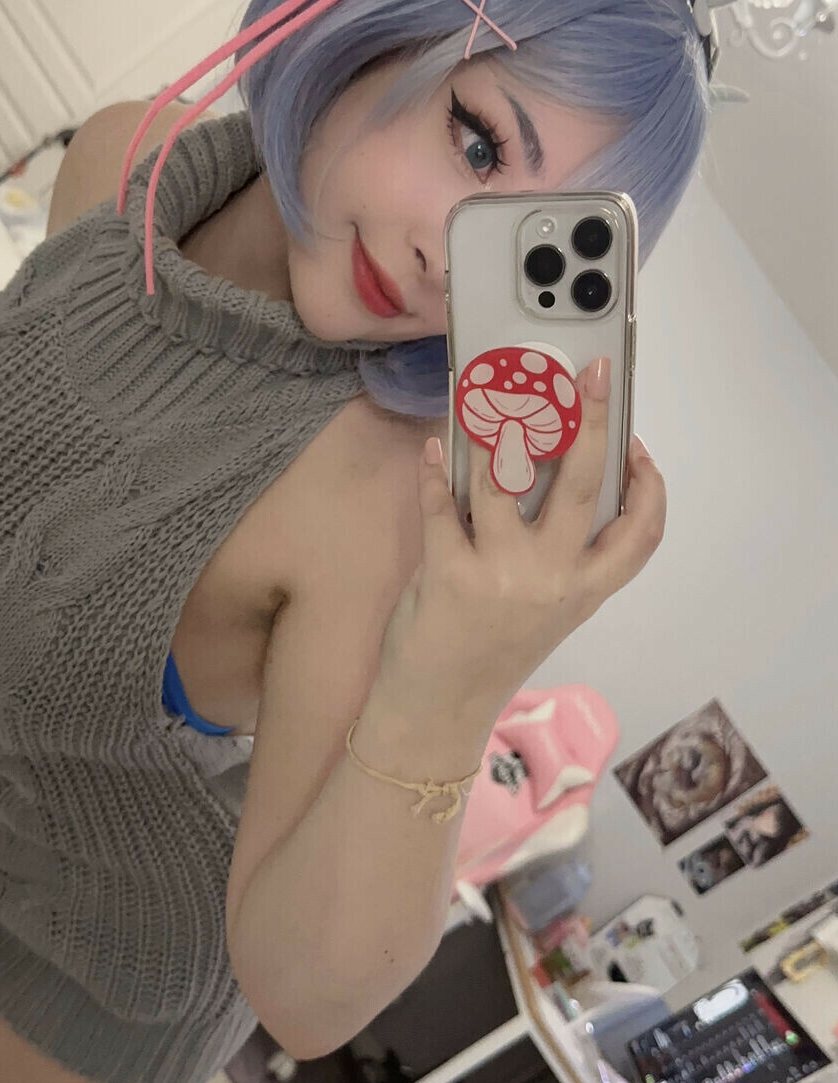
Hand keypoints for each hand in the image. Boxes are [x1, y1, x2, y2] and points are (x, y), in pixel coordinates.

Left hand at [378, 358, 666, 723]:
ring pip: (507, 479)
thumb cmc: (490, 651)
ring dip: (499, 429)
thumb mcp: (545, 610)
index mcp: (584, 590)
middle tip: (586, 374)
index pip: (642, 532)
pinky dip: (435, 469)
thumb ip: (557, 554)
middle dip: (591, 418)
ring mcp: (503, 575)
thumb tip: (549, 471)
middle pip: (585, 482)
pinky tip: (435, 450)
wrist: (437, 708)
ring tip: (494, 397)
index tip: (638, 447)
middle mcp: (553, 580)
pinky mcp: (450, 572)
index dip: (648, 484)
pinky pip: (442, 503)